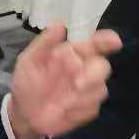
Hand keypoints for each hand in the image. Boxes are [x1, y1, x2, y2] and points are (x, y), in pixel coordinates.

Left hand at [6, 22, 122, 138]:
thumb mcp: (29, 61)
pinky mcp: (88, 109)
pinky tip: (63, 112)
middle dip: (93, 76)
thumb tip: (59, 24)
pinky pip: (93, 108)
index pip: (95, 44)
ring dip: (82, 97)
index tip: (115, 42)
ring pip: (100, 89)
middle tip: (76, 84)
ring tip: (62, 103)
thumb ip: (44, 43)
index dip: (106, 41)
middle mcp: (84, 70)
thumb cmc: (27, 83)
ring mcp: (88, 91)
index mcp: (72, 54)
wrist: (24, 114)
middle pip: (103, 67)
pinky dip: (78, 111)